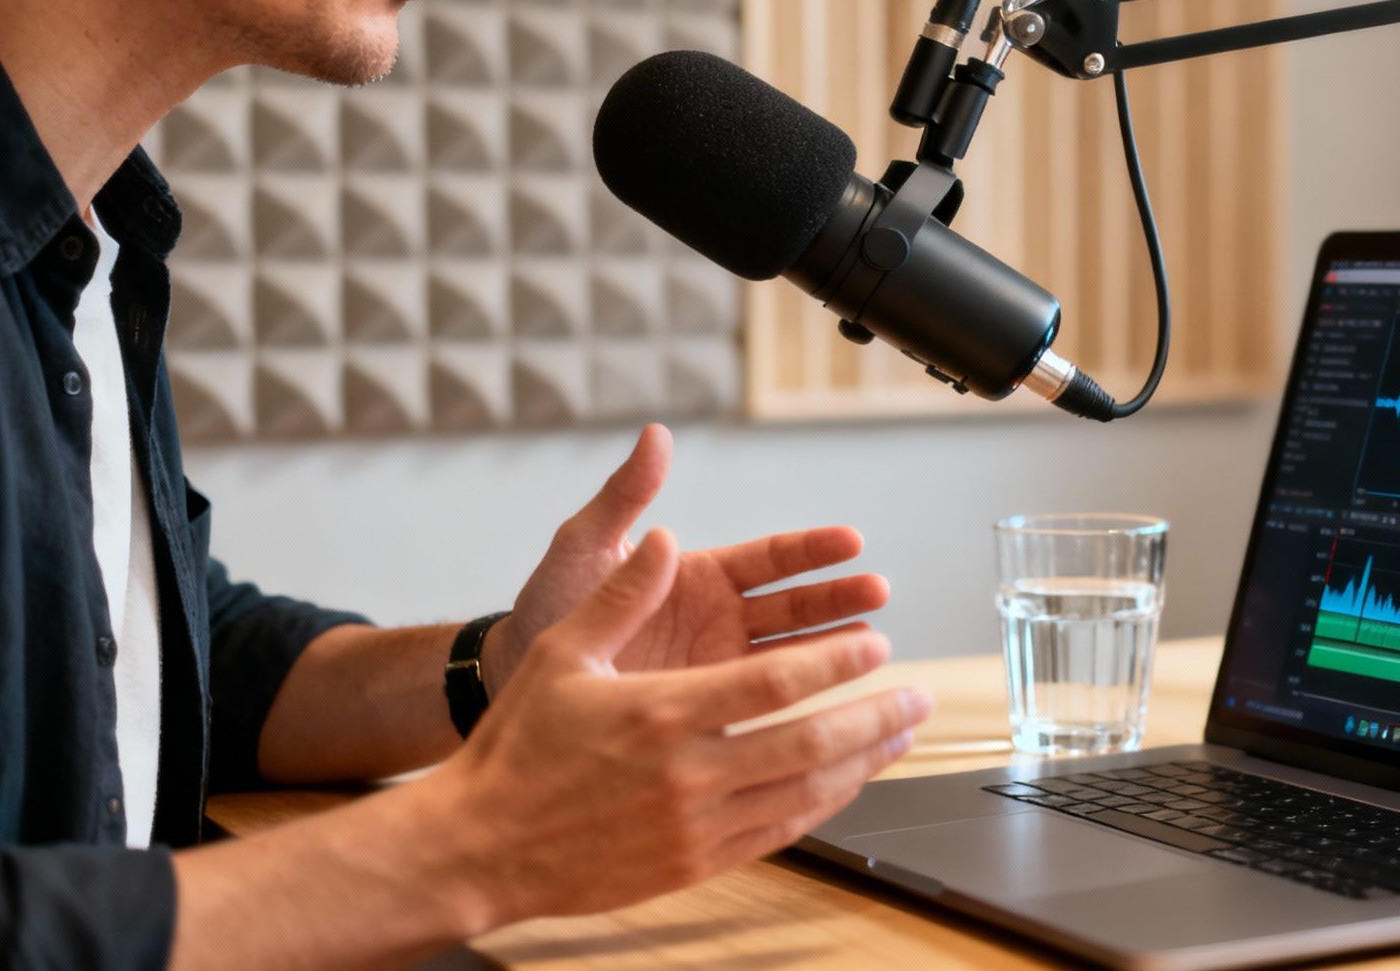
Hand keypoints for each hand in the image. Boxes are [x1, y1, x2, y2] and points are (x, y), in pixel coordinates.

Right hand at [433, 529, 930, 920]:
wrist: (480, 844)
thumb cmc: (519, 744)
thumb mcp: (564, 653)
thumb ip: (622, 594)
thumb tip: (663, 536)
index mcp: (663, 712)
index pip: (776, 684)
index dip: (836, 661)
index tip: (876, 643)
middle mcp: (688, 773)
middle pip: (810, 743)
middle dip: (875, 716)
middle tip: (919, 694)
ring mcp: (694, 826)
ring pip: (804, 795)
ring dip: (863, 764)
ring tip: (901, 737)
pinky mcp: (693, 864)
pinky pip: (778, 833)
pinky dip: (822, 806)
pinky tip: (845, 785)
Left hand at [483, 425, 888, 690]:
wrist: (514, 681)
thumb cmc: (546, 608)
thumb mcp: (583, 548)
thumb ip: (624, 497)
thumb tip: (655, 435)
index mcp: (698, 575)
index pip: (771, 557)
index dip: (813, 550)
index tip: (852, 541)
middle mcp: (719, 619)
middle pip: (796, 605)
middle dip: (840, 597)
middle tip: (878, 593)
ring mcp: (719, 666)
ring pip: (793, 654)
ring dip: (835, 648)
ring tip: (874, 646)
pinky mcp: (710, 709)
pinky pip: (766, 704)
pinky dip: (804, 702)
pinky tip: (837, 703)